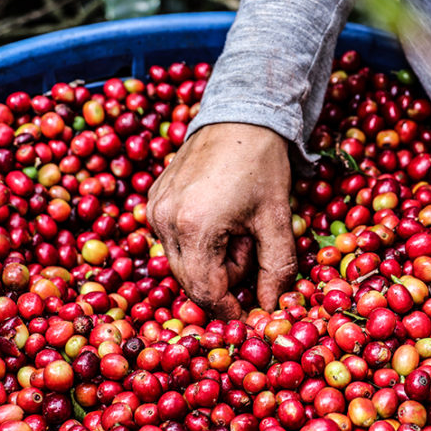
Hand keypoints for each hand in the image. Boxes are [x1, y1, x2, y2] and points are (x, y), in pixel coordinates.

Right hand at [147, 123, 297, 318]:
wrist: (239, 114)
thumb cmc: (262, 165)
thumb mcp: (277, 219)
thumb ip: (277, 270)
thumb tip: (272, 310)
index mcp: (194, 227)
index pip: (206, 292)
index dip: (229, 310)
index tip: (251, 316)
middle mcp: (164, 220)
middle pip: (191, 281)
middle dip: (224, 280)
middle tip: (250, 249)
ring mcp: (154, 209)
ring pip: (182, 263)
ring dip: (212, 260)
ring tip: (237, 228)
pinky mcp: (153, 201)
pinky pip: (173, 241)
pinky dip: (198, 243)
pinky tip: (219, 218)